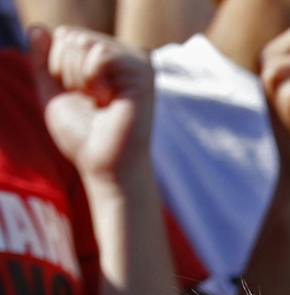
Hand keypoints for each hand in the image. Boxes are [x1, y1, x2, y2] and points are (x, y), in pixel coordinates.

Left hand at [29, 24, 155, 185]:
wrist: (104, 163)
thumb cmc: (83, 135)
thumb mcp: (52, 91)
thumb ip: (42, 60)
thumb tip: (38, 28)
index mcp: (106, 59)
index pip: (64, 36)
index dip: (57, 65)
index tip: (78, 95)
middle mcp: (123, 57)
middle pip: (70, 36)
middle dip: (66, 70)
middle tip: (90, 100)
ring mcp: (135, 63)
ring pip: (83, 42)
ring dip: (78, 77)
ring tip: (100, 101)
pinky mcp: (143, 72)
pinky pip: (101, 53)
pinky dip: (92, 78)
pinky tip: (109, 99)